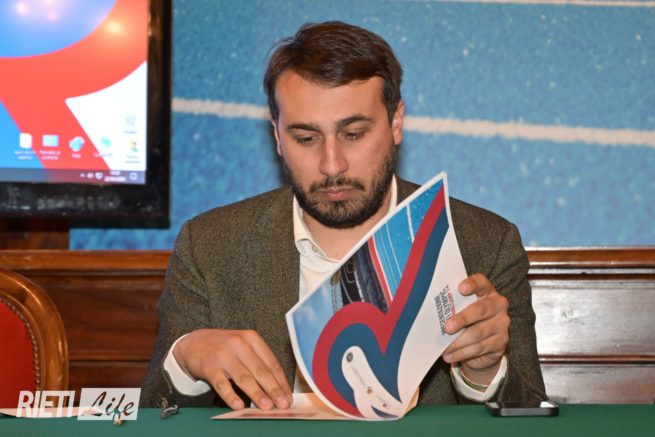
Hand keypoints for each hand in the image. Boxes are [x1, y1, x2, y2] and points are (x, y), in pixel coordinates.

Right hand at [173, 329, 292, 409]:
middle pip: (260, 370)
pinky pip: (222, 384)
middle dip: (273, 389)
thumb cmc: (225, 347)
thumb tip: (278, 388)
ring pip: (243, 377)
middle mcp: (239, 344)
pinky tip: (239, 406)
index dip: (281, 381)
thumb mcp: (244, 346)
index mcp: (252, 339)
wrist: (194, 342)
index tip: (288, 396)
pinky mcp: (209, 367)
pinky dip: (231, 396)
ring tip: (266, 406)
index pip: (271, 362)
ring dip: (256, 393)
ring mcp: (223, 355)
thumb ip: (259, 363)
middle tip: (282, 403)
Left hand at [442, 273, 508, 384]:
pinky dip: (462, 353)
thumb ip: (453, 305)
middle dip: (462, 319)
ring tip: (444, 347)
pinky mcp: (501, 342)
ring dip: (458, 342)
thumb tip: (429, 310)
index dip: (472, 284)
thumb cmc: (467, 319)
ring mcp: (501, 324)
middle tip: (447, 327)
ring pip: (478, 333)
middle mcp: (498, 305)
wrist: (484, 343)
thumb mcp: (461, 309)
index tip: (460, 288)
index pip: (481, 283)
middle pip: (480, 310)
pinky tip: (450, 355)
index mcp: (487, 291)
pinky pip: (479, 348)